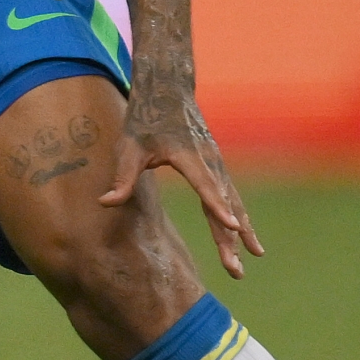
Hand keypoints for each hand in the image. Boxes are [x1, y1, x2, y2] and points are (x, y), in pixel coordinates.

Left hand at [101, 77, 262, 277]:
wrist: (168, 91)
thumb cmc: (144, 120)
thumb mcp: (128, 146)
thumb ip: (122, 177)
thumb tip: (104, 203)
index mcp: (188, 154)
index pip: (205, 185)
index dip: (218, 207)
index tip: (234, 227)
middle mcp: (209, 160)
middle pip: (224, 201)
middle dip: (231, 236)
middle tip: (236, 267)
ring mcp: (217, 162)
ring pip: (233, 200)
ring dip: (244, 230)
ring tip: (255, 257)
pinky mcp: (216, 165)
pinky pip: (231, 194)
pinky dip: (240, 215)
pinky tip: (247, 236)